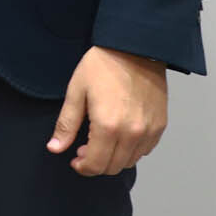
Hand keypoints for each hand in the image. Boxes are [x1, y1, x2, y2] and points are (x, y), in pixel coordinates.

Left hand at [46, 45, 166, 176]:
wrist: (134, 47)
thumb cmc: (102, 65)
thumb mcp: (76, 91)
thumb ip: (66, 124)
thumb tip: (55, 148)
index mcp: (108, 126)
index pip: (96, 165)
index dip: (83, 167)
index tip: (75, 160)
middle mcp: (132, 133)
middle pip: (113, 167)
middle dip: (96, 163)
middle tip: (85, 149)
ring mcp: (149, 130)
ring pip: (130, 161)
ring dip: (114, 158)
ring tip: (102, 141)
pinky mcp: (160, 125)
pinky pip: (145, 150)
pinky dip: (131, 150)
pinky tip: (120, 135)